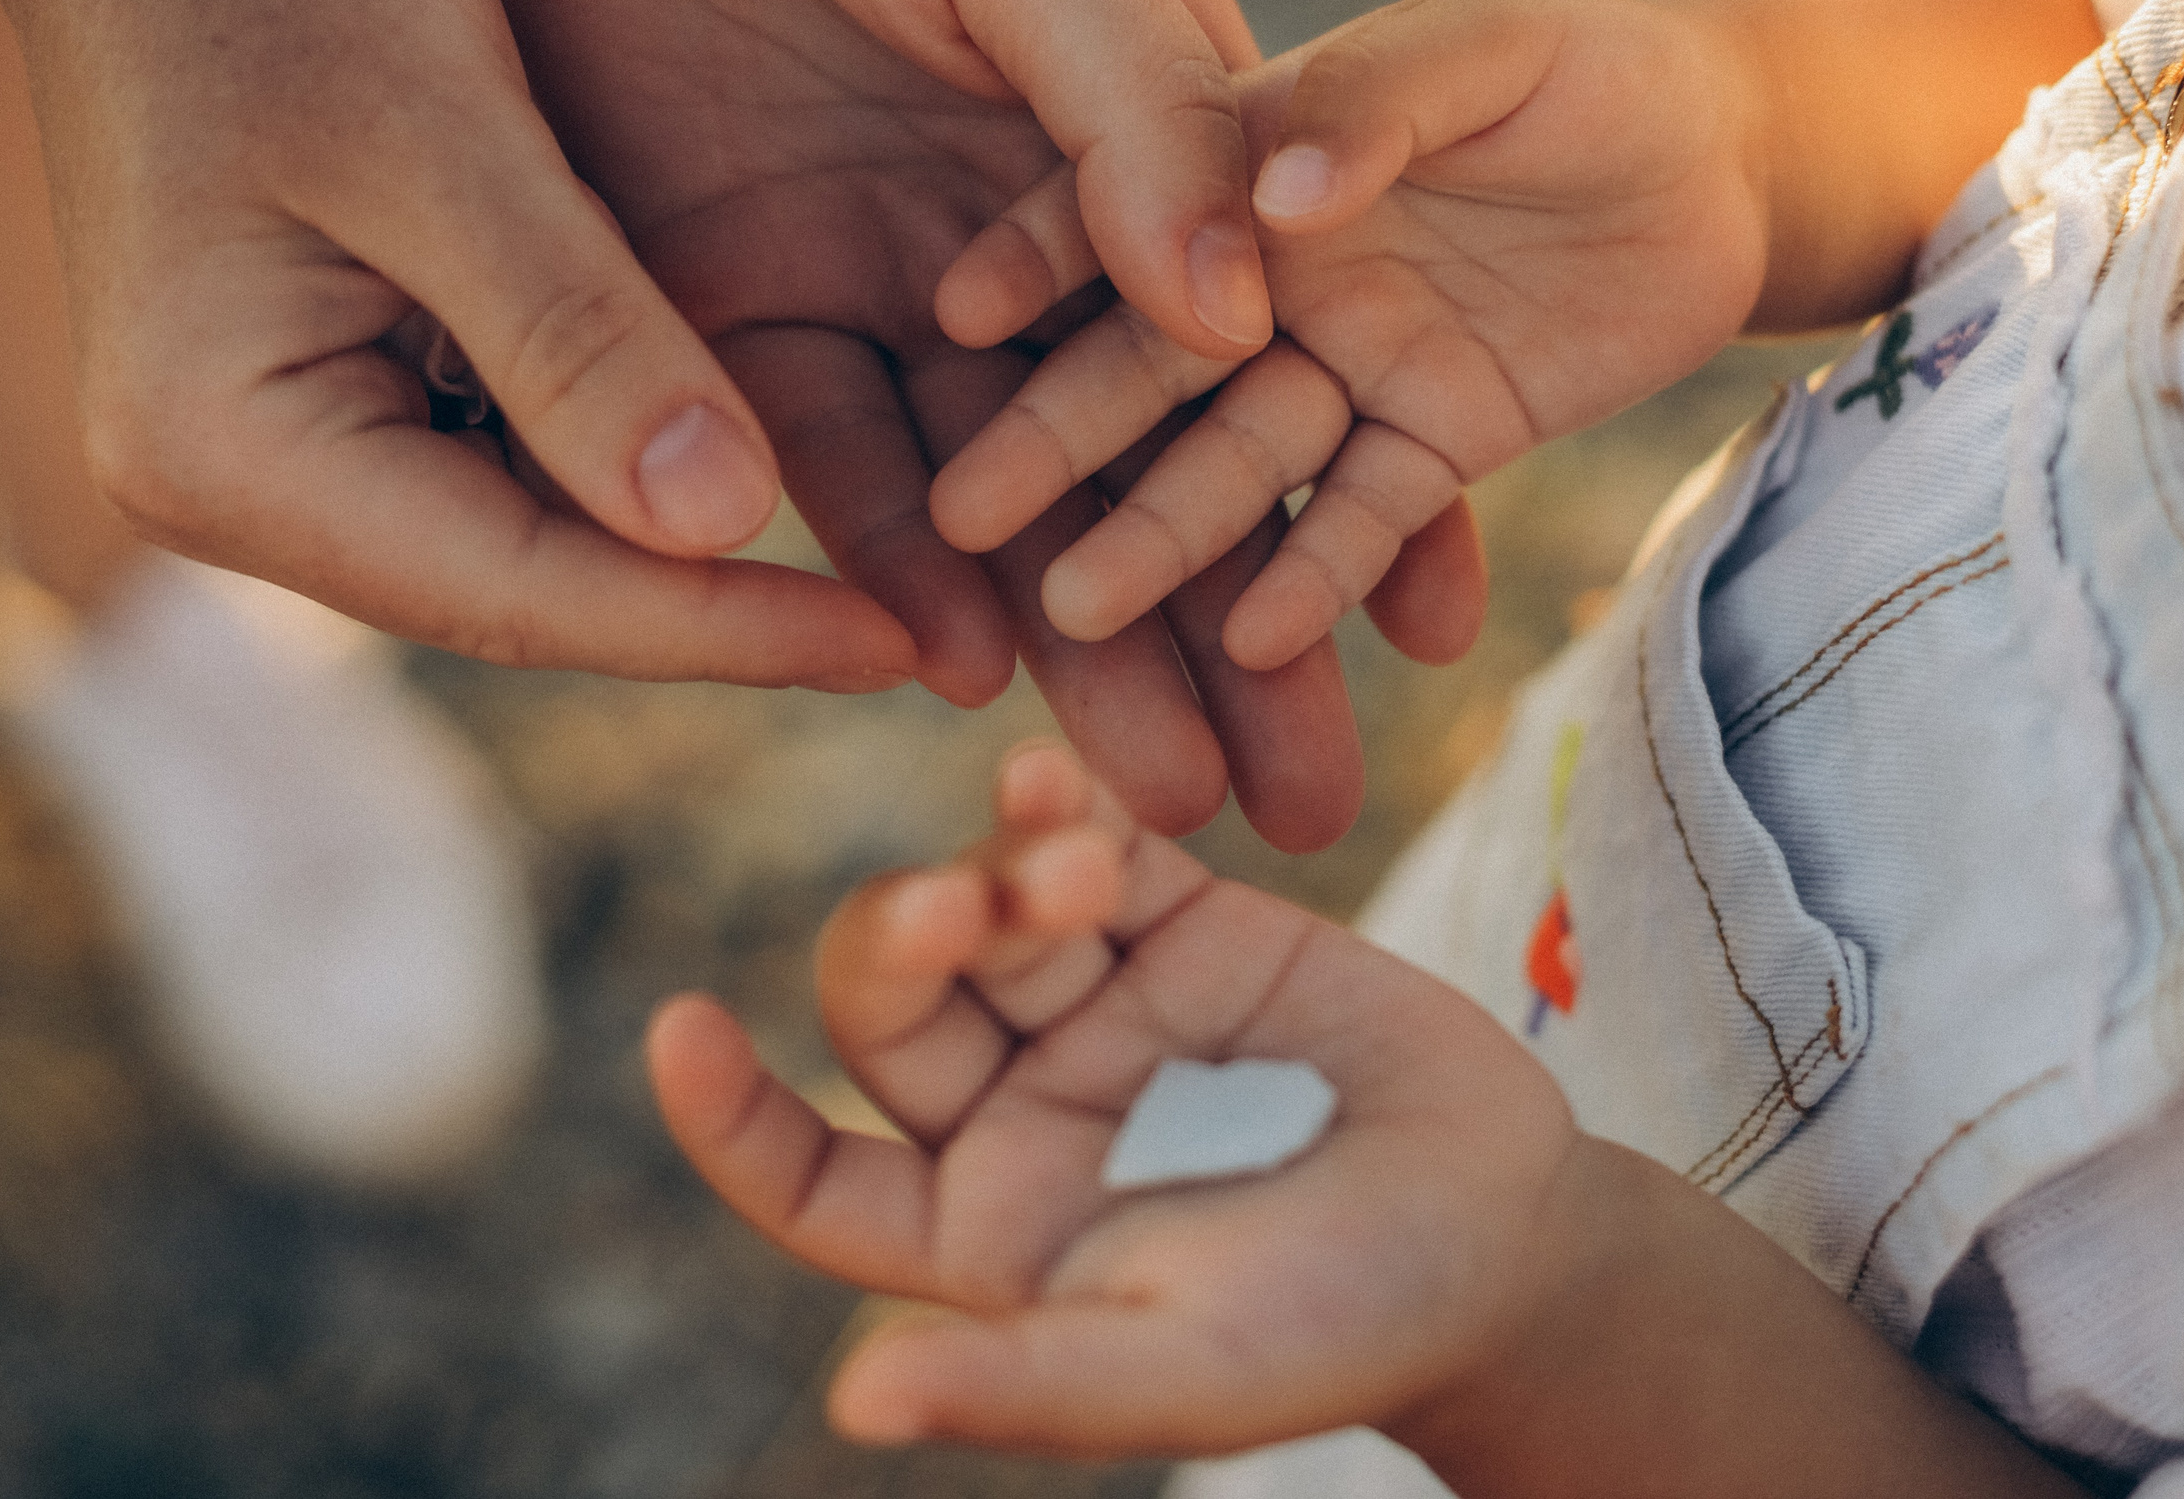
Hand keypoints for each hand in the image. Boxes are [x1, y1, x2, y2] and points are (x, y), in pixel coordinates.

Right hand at [0, 0, 911, 686]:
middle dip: (727, 616)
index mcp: (230, 448)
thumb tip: (724, 519)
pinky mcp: (344, 397)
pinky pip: (517, 467)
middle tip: (926, 638)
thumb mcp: (435, 134)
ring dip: (700, 562)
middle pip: (531, 591)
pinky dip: (644, 471)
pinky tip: (775, 476)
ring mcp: (288, 451)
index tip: (890, 645)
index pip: (519, 591)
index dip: (719, 628)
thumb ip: (574, 331)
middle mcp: (243, 485)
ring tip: (892, 592)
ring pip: (538, 544)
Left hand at [435, 0, 1359, 847]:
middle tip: (1304, 798)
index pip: (1271, 352)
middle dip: (1232, 633)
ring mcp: (892, 290)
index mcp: (1141, 137)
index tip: (1427, 639)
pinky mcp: (744, 318)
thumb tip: (1239, 313)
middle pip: (1156, 467)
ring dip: (1089, 645)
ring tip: (1170, 792)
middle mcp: (1034, 241)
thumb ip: (1141, 103)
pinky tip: (976, 668)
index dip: (1354, 486)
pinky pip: (837, 467)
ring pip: (1014, 503)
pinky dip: (904, 566)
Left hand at [647, 742, 1580, 1455]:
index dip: (731, 1118)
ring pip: (990, 908)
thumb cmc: (1342, 1330)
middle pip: (893, 1009)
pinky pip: (1099, 843)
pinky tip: (1050, 776)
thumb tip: (852, 1407)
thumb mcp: (1186, 1369)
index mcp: (982, 1231)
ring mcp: (1100, 1005)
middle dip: (901, 946)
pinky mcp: (1189, 923)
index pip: (812, 1180)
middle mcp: (1017, 1110)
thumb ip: (1024, 1379)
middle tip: (956, 910)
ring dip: (1005, 871)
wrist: (1507, 1232)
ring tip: (1076, 875)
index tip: (676, 1028)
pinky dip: (1064, 806)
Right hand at [929, 0, 1770, 671]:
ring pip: (1239, 464)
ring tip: (1079, 619)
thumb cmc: (1592, 67)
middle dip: (1057, 443)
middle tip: (962, 522)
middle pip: (1149, 368)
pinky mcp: (1428, 441)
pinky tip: (1259, 645)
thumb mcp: (1489, 46)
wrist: (1723, 161)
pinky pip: (1364, 517)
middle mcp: (1272, 276)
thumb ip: (1376, 100)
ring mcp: (1344, 366)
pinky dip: (1318, 578)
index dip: (1034, 258)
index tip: (947, 318)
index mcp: (1247, 153)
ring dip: (1163, 541)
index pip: (1113, 207)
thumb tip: (1277, 205)